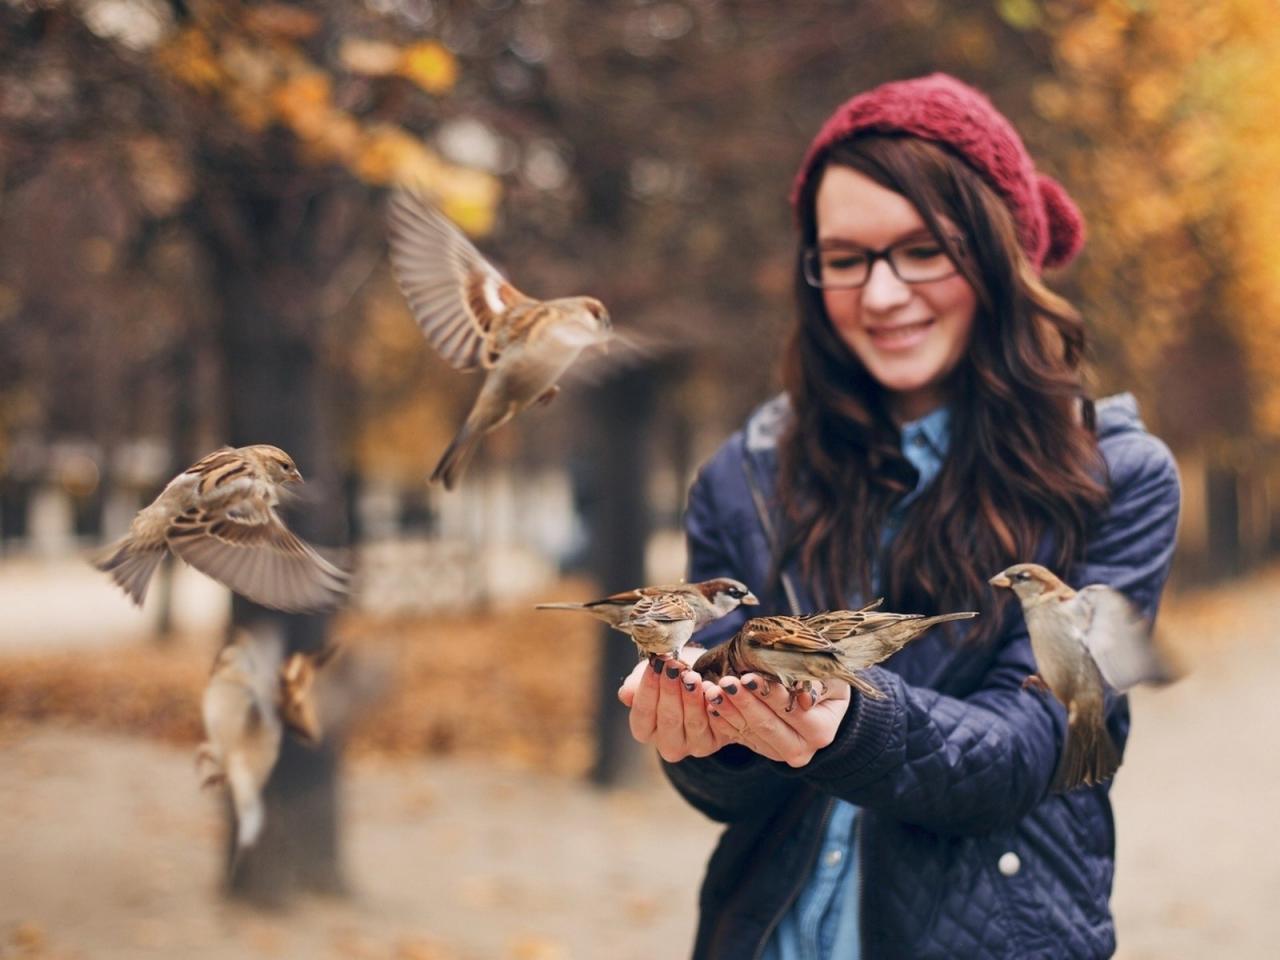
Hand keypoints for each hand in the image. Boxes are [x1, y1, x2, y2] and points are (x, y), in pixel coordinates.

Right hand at [618, 658, 733, 761]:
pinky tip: (711, 689)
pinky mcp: (717, 741)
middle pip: (668, 719)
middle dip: (670, 691)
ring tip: (691, 675)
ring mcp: (694, 746)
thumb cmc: (670, 678)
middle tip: (674, 667)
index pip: (643, 713)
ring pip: (693, 723)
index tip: (654, 664)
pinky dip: (714, 706)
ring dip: (692, 697)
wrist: (701, 676)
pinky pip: (717, 725)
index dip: (648, 688)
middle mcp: (668, 745)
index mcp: (645, 731)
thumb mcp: (650, 677)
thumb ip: (635, 686)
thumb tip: (625, 695)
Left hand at [703, 674, 851, 766]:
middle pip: (767, 726)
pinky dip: (722, 720)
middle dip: (744, 703)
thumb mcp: (831, 678)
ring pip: (748, 732)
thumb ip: (818, 685)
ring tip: (712, 691)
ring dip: (728, 710)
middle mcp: (800, 749)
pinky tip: (710, 705)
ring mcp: (777, 753)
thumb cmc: (826, 681)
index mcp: (821, 732)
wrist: (819, 701)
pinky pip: (737, 736)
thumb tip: (806, 698)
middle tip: (725, 683)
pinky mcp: (759, 749)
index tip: (748, 677)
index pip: (792, 712)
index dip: (769, 694)